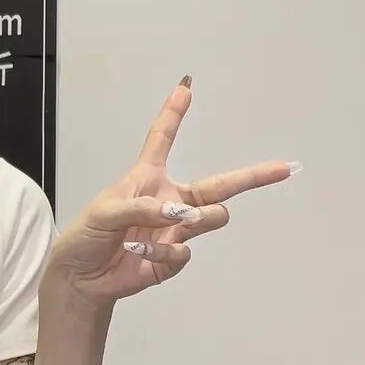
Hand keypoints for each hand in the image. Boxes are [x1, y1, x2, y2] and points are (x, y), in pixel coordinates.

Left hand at [44, 77, 299, 306]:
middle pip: (218, 184)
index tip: (185, 86)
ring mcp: (174, 231)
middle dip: (253, 176)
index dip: (173, 114)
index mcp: (147, 180)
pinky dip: (165, 253)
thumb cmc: (86, 237)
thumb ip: (142, 208)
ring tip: (179, 222)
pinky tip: (141, 253)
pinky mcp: (172, 259)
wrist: (81, 278)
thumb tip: (179, 213)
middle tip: (283, 168)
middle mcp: (168, 202)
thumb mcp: (105, 213)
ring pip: (212, 217)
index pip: (162, 140)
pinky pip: (185, 252)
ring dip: (199, 218)